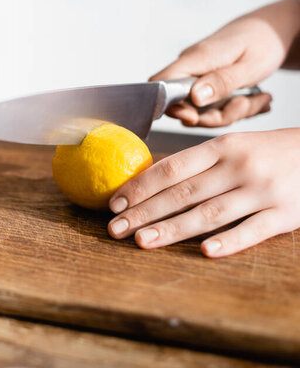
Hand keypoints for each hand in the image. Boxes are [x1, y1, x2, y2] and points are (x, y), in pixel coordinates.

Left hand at [107, 129, 299, 256]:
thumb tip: (150, 181)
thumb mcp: (234, 146)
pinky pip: (253, 231)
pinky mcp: (286, 214)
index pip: (172, 168)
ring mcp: (263, 190)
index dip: (140, 186)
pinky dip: (229, 241)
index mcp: (222, 147)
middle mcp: (239, 166)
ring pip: (209, 214)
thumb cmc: (270, 152)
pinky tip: (204, 252)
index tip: (115, 203)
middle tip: (115, 228)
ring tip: (142, 241)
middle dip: (144, 213)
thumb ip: (199, 164)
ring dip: (172, 229)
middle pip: (182, 194)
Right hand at [151, 0, 299, 126]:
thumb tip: (194, 97)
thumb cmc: (264, 40)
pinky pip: (213, 107)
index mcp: (196, 59)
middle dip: (213, 116)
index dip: (169, 106)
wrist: (272, 28)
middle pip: (183, 106)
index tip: (194, 117)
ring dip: (230, 113)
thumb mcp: (251, 65)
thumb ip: (222, 82)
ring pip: (201, 111)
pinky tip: (255, 99)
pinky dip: (234, 109)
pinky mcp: (207, 85)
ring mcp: (198, 78)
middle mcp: (191, 69)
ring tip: (258, 98)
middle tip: (245, 105)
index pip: (162, 85)